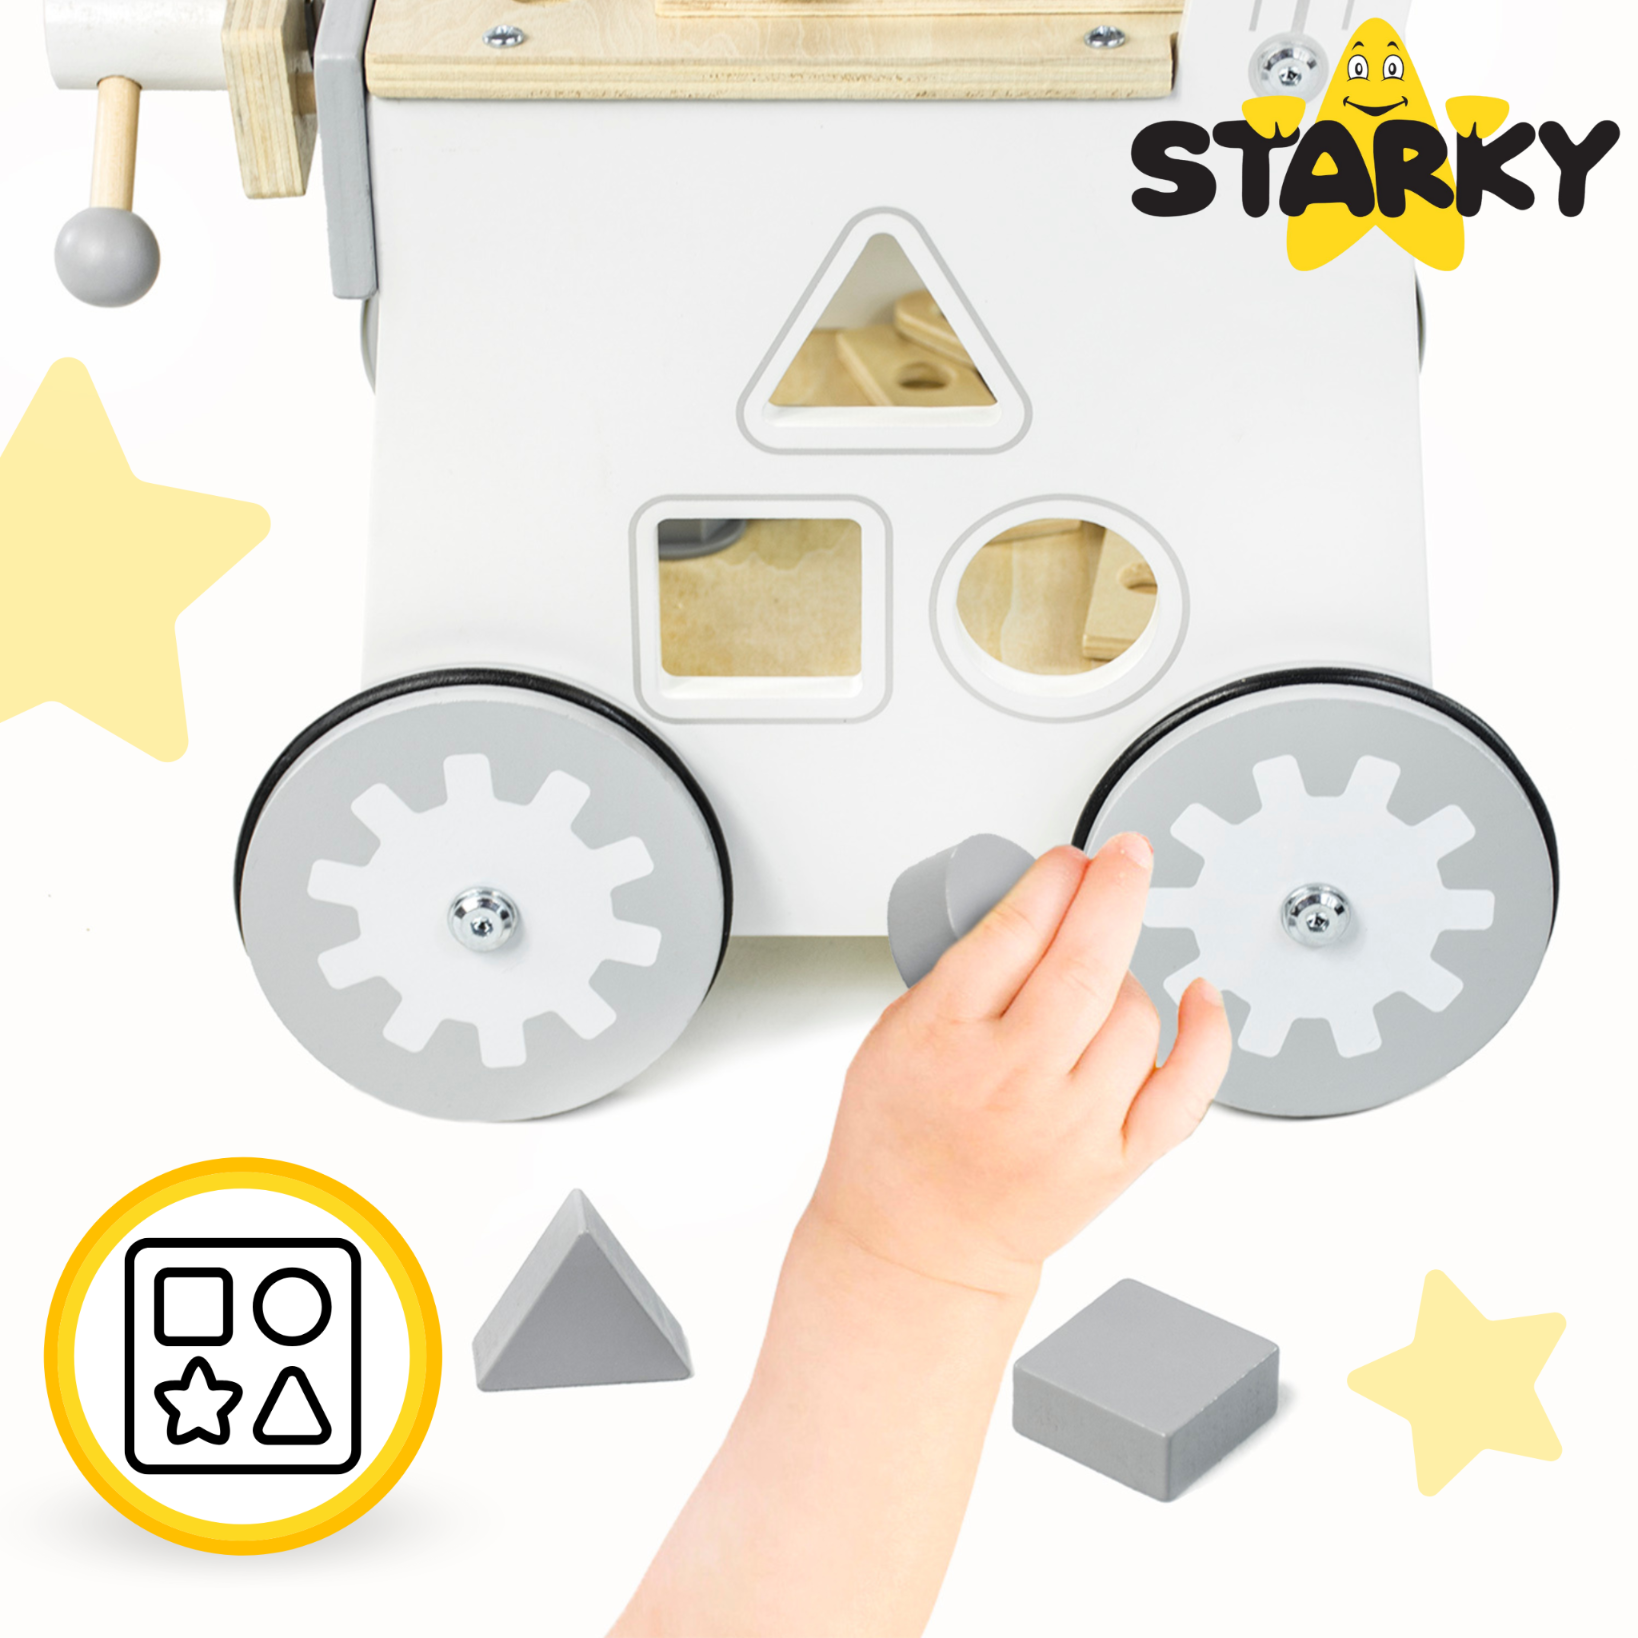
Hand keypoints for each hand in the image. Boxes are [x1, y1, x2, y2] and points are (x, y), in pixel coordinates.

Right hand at [810, 836, 1231, 1298]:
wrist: (916, 1246)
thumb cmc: (896, 1142)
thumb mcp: (891, 1033)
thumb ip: (955, 972)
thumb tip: (1034, 904)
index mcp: (944, 1035)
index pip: (1014, 930)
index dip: (1053, 879)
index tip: (1068, 860)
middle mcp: (1012, 1078)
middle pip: (1084, 962)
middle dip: (1115, 891)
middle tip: (1126, 857)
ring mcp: (1071, 1123)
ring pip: (1134, 1014)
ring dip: (1128, 975)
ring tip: (1098, 980)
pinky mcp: (1116, 1162)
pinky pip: (1185, 1091)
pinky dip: (1207, 1039)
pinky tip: (1202, 998)